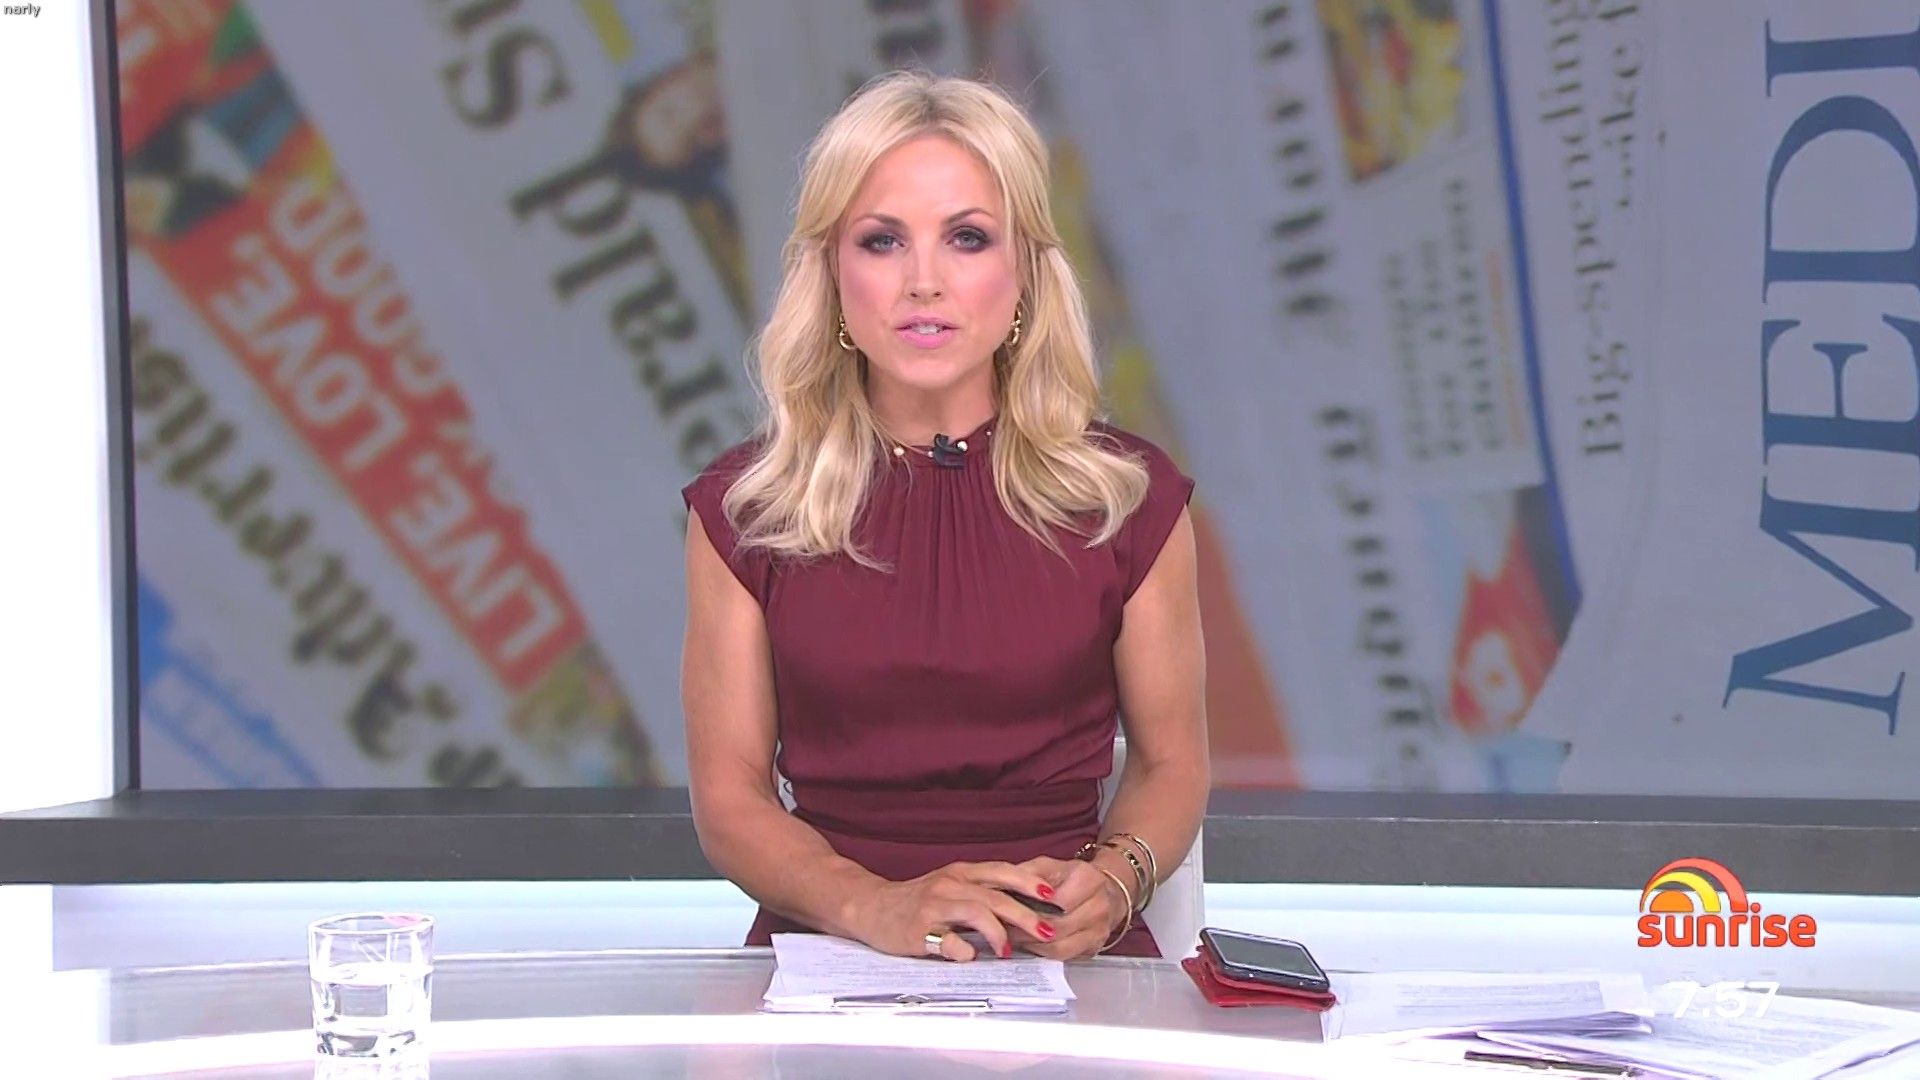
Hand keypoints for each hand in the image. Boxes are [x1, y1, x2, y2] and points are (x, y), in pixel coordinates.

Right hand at [850, 860, 1060, 960]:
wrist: (870, 905)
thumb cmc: (916, 899)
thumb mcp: (950, 886)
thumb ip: (980, 892)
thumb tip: (1022, 905)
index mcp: (960, 872)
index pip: (1001, 871)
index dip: (1028, 882)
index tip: (1052, 896)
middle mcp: (949, 884)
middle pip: (995, 895)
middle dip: (1025, 915)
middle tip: (1045, 932)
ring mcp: (934, 906)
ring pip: (976, 912)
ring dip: (998, 933)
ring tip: (1007, 951)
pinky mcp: (919, 929)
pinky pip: (948, 941)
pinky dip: (964, 951)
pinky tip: (970, 957)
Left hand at [1011, 855, 1129, 960]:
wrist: (1106, 892)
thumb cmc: (1071, 878)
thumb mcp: (1048, 866)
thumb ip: (1026, 873)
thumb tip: (1000, 887)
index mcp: (1088, 878)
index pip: (1054, 901)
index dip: (1027, 908)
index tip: (1006, 910)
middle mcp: (1099, 905)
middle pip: (1056, 926)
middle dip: (1026, 930)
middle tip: (1003, 928)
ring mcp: (1100, 930)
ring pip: (1059, 946)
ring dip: (1032, 944)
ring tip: (1013, 938)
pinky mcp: (1095, 948)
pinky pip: (1064, 956)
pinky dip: (1043, 953)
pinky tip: (1030, 944)